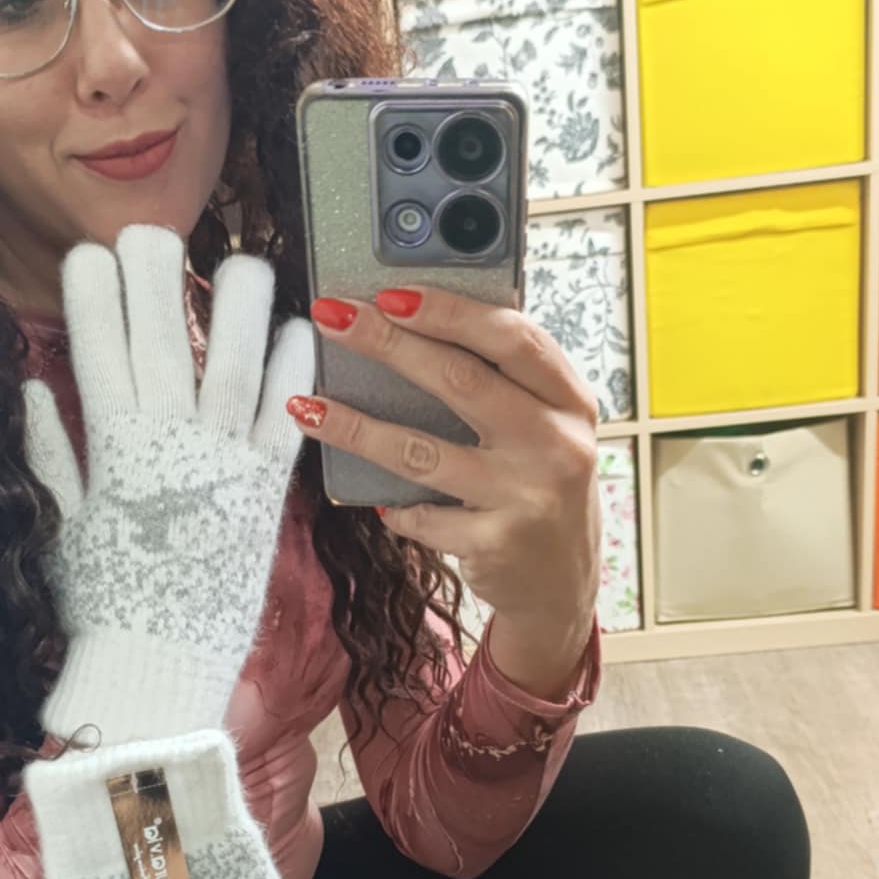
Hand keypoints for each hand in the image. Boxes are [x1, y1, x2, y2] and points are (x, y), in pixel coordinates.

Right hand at [22, 224, 314, 742]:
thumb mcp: (61, 529)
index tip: (88, 253)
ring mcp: (220, 469)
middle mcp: (166, 449)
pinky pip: (286, 423)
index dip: (91, 297)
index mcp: (110, 454)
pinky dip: (293, 375)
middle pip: (158, 343)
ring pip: (231, 367)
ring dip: (237, 309)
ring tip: (243, 262)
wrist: (157, 675)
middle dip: (152, 278)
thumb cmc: (103, 610)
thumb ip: (50, 455)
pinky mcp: (266, 497)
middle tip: (150, 231)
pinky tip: (299, 330)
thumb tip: (31, 389)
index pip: (94, 353)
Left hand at [295, 285, 601, 637]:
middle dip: (386, 344)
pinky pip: (421, 515)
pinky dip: (395, 507)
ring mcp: (527, 496)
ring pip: (421, 451)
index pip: (512, 337)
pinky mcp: (495, 544)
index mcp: (569, 400)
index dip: (450, 310)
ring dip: (355, 427)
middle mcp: (557, 444)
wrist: (563, 585)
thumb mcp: (546, 428)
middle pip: (460, 379)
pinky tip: (378, 502)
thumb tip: (413, 326)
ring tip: (308, 408)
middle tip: (332, 320)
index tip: (391, 292)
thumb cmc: (541, 488)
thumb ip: (504, 383)